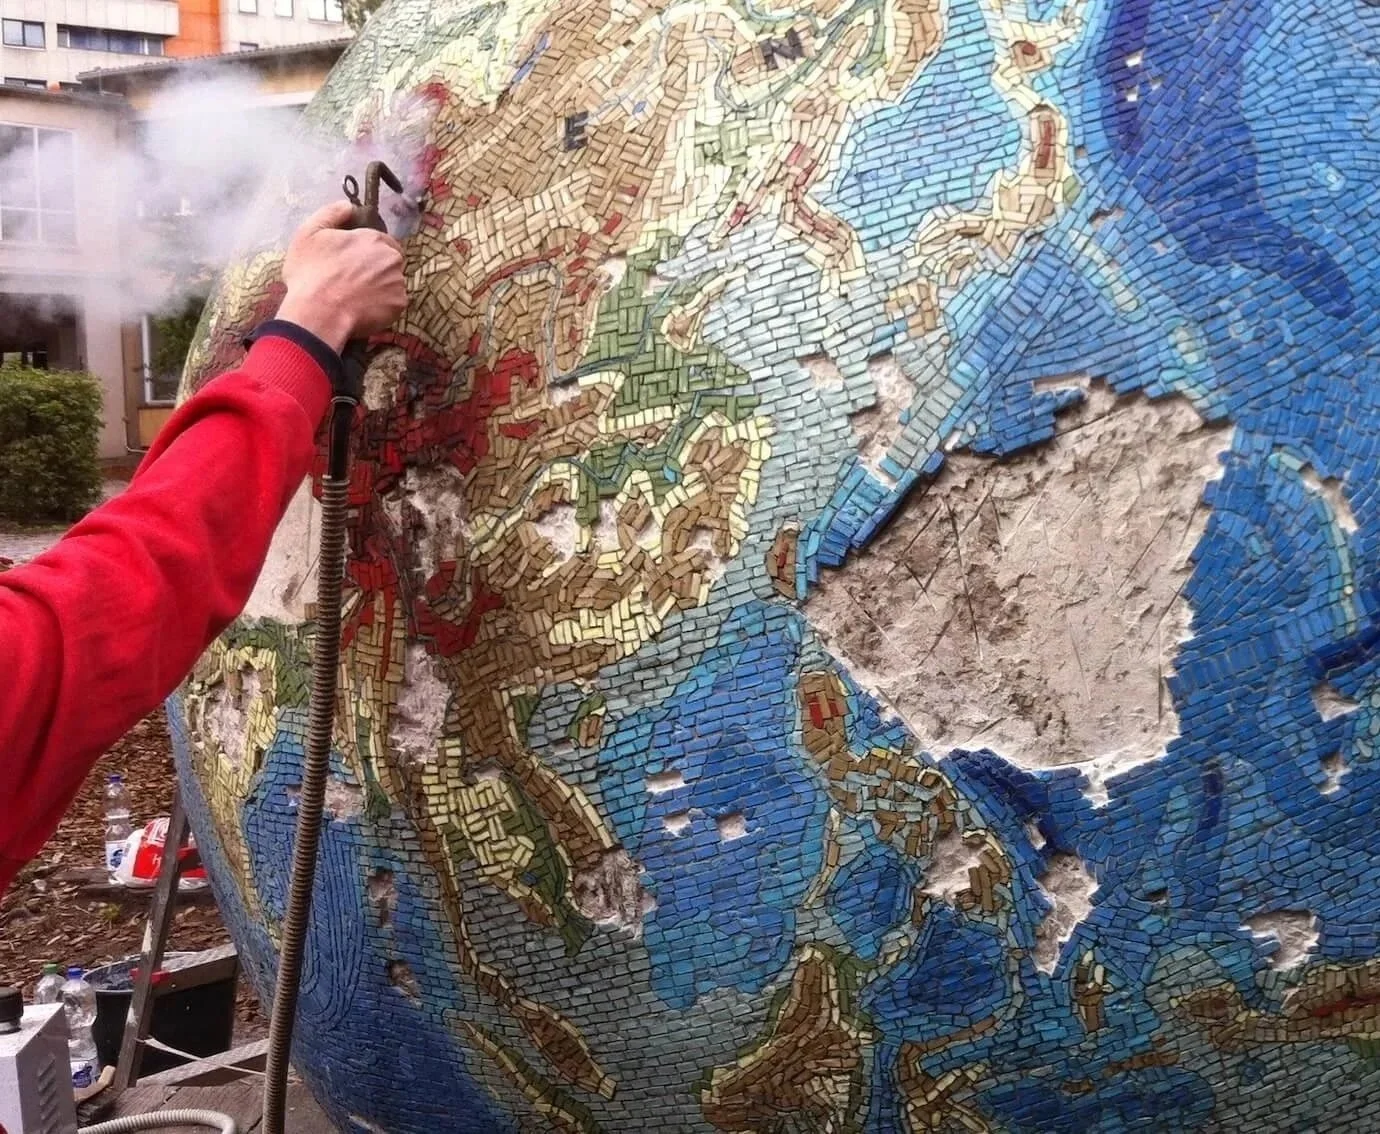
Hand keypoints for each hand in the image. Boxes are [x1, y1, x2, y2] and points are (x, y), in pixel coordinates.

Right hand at [275, 201, 406, 353]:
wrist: (319, 314)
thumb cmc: (311, 273)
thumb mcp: (309, 233)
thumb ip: (331, 214)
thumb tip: (348, 206)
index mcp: (373, 238)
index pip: (380, 241)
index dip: (365, 251)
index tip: (351, 263)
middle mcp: (392, 258)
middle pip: (389, 261)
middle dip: (375, 268)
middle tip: (353, 281)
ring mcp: (398, 283)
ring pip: (392, 283)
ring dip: (379, 287)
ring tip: (355, 297)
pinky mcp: (399, 306)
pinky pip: (393, 304)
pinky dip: (382, 307)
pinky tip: (362, 309)